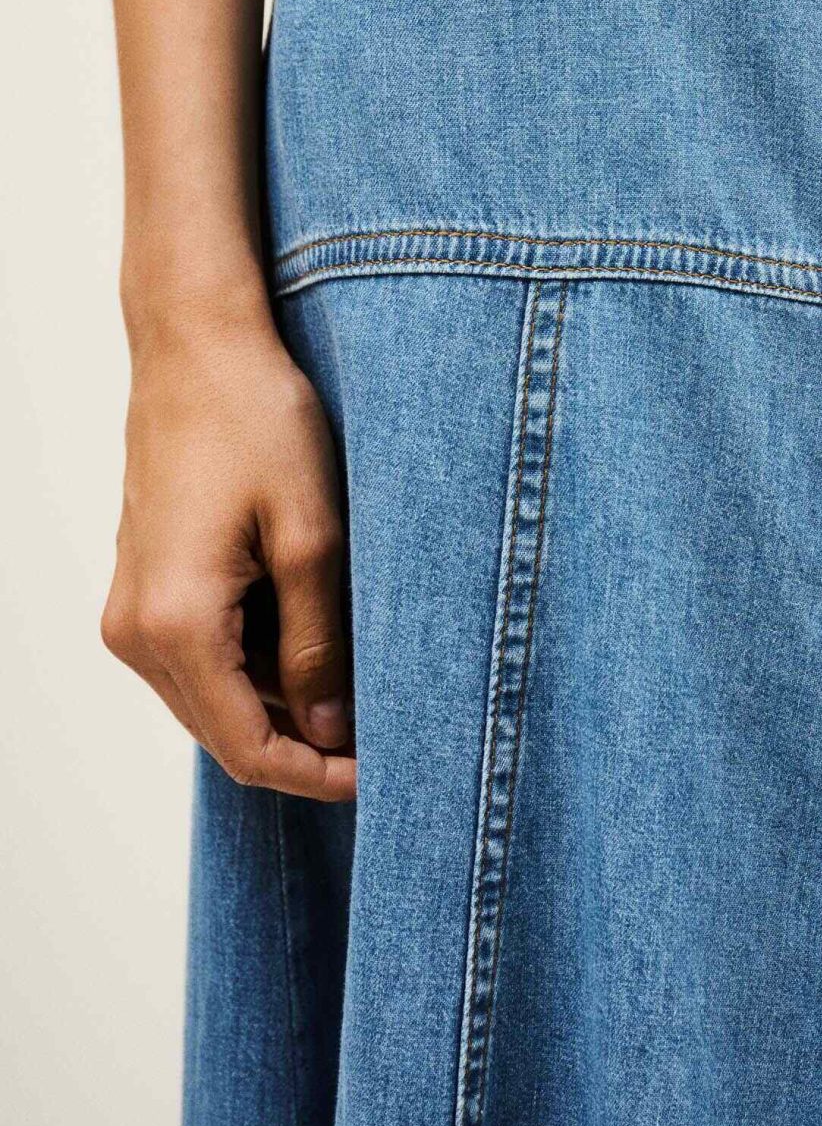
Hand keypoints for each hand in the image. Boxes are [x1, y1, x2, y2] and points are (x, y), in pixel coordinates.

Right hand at [101, 297, 355, 801]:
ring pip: (213, 701)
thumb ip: (318, 644)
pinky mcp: (141, 588)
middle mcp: (136, 632)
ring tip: (361, 680)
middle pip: (226, 734)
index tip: (383, 773)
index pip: (248, 749)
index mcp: (177, 625)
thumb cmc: (259, 422)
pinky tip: (313, 637)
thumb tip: (331, 731)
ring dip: (282, 707)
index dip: (317, 777)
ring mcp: (130, 611)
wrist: (198, 348)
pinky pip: (201, 658)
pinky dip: (256, 667)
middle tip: (386, 734)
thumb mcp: (313, 535)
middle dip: (305, 747)